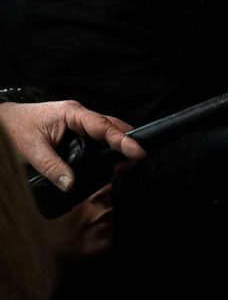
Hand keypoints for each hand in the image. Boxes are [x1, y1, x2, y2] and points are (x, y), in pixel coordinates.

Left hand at [0, 100, 144, 190]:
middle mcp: (80, 116)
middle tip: (141, 158)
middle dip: (128, 140)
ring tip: (131, 162)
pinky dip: (108, 149)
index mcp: (72, 114)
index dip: (122, 139)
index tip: (138, 151)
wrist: (2, 121)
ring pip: (106, 132)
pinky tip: (112, 161)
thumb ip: (51, 167)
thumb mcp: (30, 149)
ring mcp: (79, 123)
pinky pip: (97, 139)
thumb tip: (70, 185)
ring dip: (119, 145)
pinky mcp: (76, 132)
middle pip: (112, 126)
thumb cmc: (14, 128)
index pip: (103, 126)